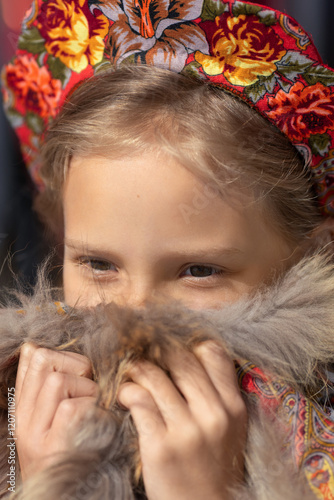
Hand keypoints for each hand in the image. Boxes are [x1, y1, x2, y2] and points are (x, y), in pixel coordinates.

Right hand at [15, 343, 98, 479]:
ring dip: (87, 389)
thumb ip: (48, 385)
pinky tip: (100, 422)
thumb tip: (35, 347)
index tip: (78, 373)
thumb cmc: (72, 448)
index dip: (63, 354)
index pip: (33, 355)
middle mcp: (23, 418)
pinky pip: (73, 408)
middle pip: (45, 358)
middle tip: (88, 388)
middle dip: (76, 365)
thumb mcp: (52, 416)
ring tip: (94, 408)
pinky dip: (92, 409)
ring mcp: (36, 434)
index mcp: (24, 405)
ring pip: (59, 381)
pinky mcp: (53, 447)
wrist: (70, 494)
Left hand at [118, 342, 246, 499]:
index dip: (188, 345)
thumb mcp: (229, 428)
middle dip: (156, 353)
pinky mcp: (161, 447)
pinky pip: (139, 402)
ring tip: (130, 374)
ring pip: (155, 376)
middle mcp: (213, 414)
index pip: (212, 352)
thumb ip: (216, 393)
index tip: (170, 350)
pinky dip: (127, 393)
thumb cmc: (213, 465)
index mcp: (233, 406)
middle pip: (180, 359)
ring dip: (136, 370)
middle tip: (142, 354)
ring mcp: (187, 431)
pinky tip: (124, 397)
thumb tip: (188, 354)